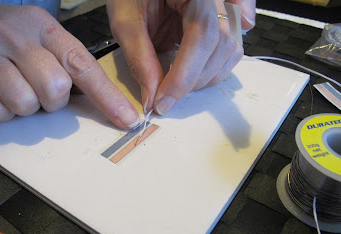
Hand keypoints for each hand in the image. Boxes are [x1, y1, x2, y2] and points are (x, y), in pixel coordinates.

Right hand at [0, 2, 138, 128]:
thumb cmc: (2, 34)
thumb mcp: (38, 36)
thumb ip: (66, 63)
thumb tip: (99, 100)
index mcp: (42, 26)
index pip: (83, 65)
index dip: (107, 97)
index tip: (125, 119)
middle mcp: (14, 36)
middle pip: (55, 89)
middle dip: (52, 101)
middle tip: (38, 90)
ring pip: (24, 104)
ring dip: (25, 107)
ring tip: (14, 89)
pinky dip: (0, 112)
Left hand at [107, 0, 254, 114]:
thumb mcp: (126, 21)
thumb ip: (140, 58)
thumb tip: (151, 97)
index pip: (202, 34)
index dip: (184, 74)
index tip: (163, 101)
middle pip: (221, 44)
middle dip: (194, 79)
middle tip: (165, 99)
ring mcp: (221, 8)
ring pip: (231, 49)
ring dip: (206, 77)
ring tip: (177, 86)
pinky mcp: (218, 21)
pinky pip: (230, 46)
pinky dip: (215, 67)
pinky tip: (197, 74)